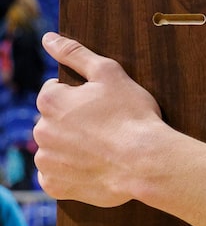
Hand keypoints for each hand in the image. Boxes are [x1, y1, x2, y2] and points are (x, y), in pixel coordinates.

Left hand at [34, 33, 162, 206]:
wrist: (146, 162)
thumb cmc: (131, 116)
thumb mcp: (109, 73)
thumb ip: (75, 53)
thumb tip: (49, 38)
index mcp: (49, 101)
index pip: (55, 91)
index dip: (81, 97)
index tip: (101, 106)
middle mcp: (40, 131)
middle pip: (53, 120)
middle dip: (73, 122)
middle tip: (105, 127)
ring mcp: (46, 161)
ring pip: (54, 148)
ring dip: (70, 146)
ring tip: (102, 148)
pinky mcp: (55, 186)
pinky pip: (56, 176)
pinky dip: (71, 172)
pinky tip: (93, 166)